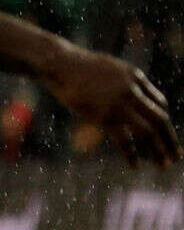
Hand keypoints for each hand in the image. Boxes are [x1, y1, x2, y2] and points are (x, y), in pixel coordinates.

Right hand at [42, 46, 182, 168]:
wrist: (58, 63)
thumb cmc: (78, 66)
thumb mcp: (108, 68)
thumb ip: (124, 81)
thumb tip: (134, 97)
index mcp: (135, 77)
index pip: (160, 103)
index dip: (163, 121)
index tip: (164, 135)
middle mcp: (131, 91)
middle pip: (160, 120)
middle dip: (170, 140)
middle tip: (176, 157)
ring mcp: (118, 104)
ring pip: (148, 132)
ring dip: (158, 151)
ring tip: (163, 166)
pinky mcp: (103, 116)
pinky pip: (123, 141)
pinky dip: (131, 155)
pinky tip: (134, 166)